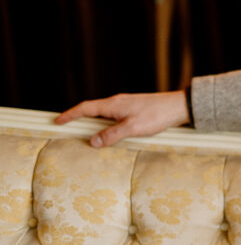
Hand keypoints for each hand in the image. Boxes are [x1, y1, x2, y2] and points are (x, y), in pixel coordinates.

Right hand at [55, 90, 189, 146]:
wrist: (178, 107)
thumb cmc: (156, 116)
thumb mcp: (132, 128)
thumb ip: (112, 135)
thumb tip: (93, 142)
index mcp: (112, 105)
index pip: (85, 108)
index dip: (70, 115)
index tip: (57, 121)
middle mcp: (117, 102)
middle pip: (92, 110)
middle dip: (78, 118)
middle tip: (67, 127)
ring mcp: (126, 105)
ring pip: (103, 113)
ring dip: (93, 122)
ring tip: (86, 133)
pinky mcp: (135, 109)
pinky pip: (114, 116)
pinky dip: (106, 123)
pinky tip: (111, 132)